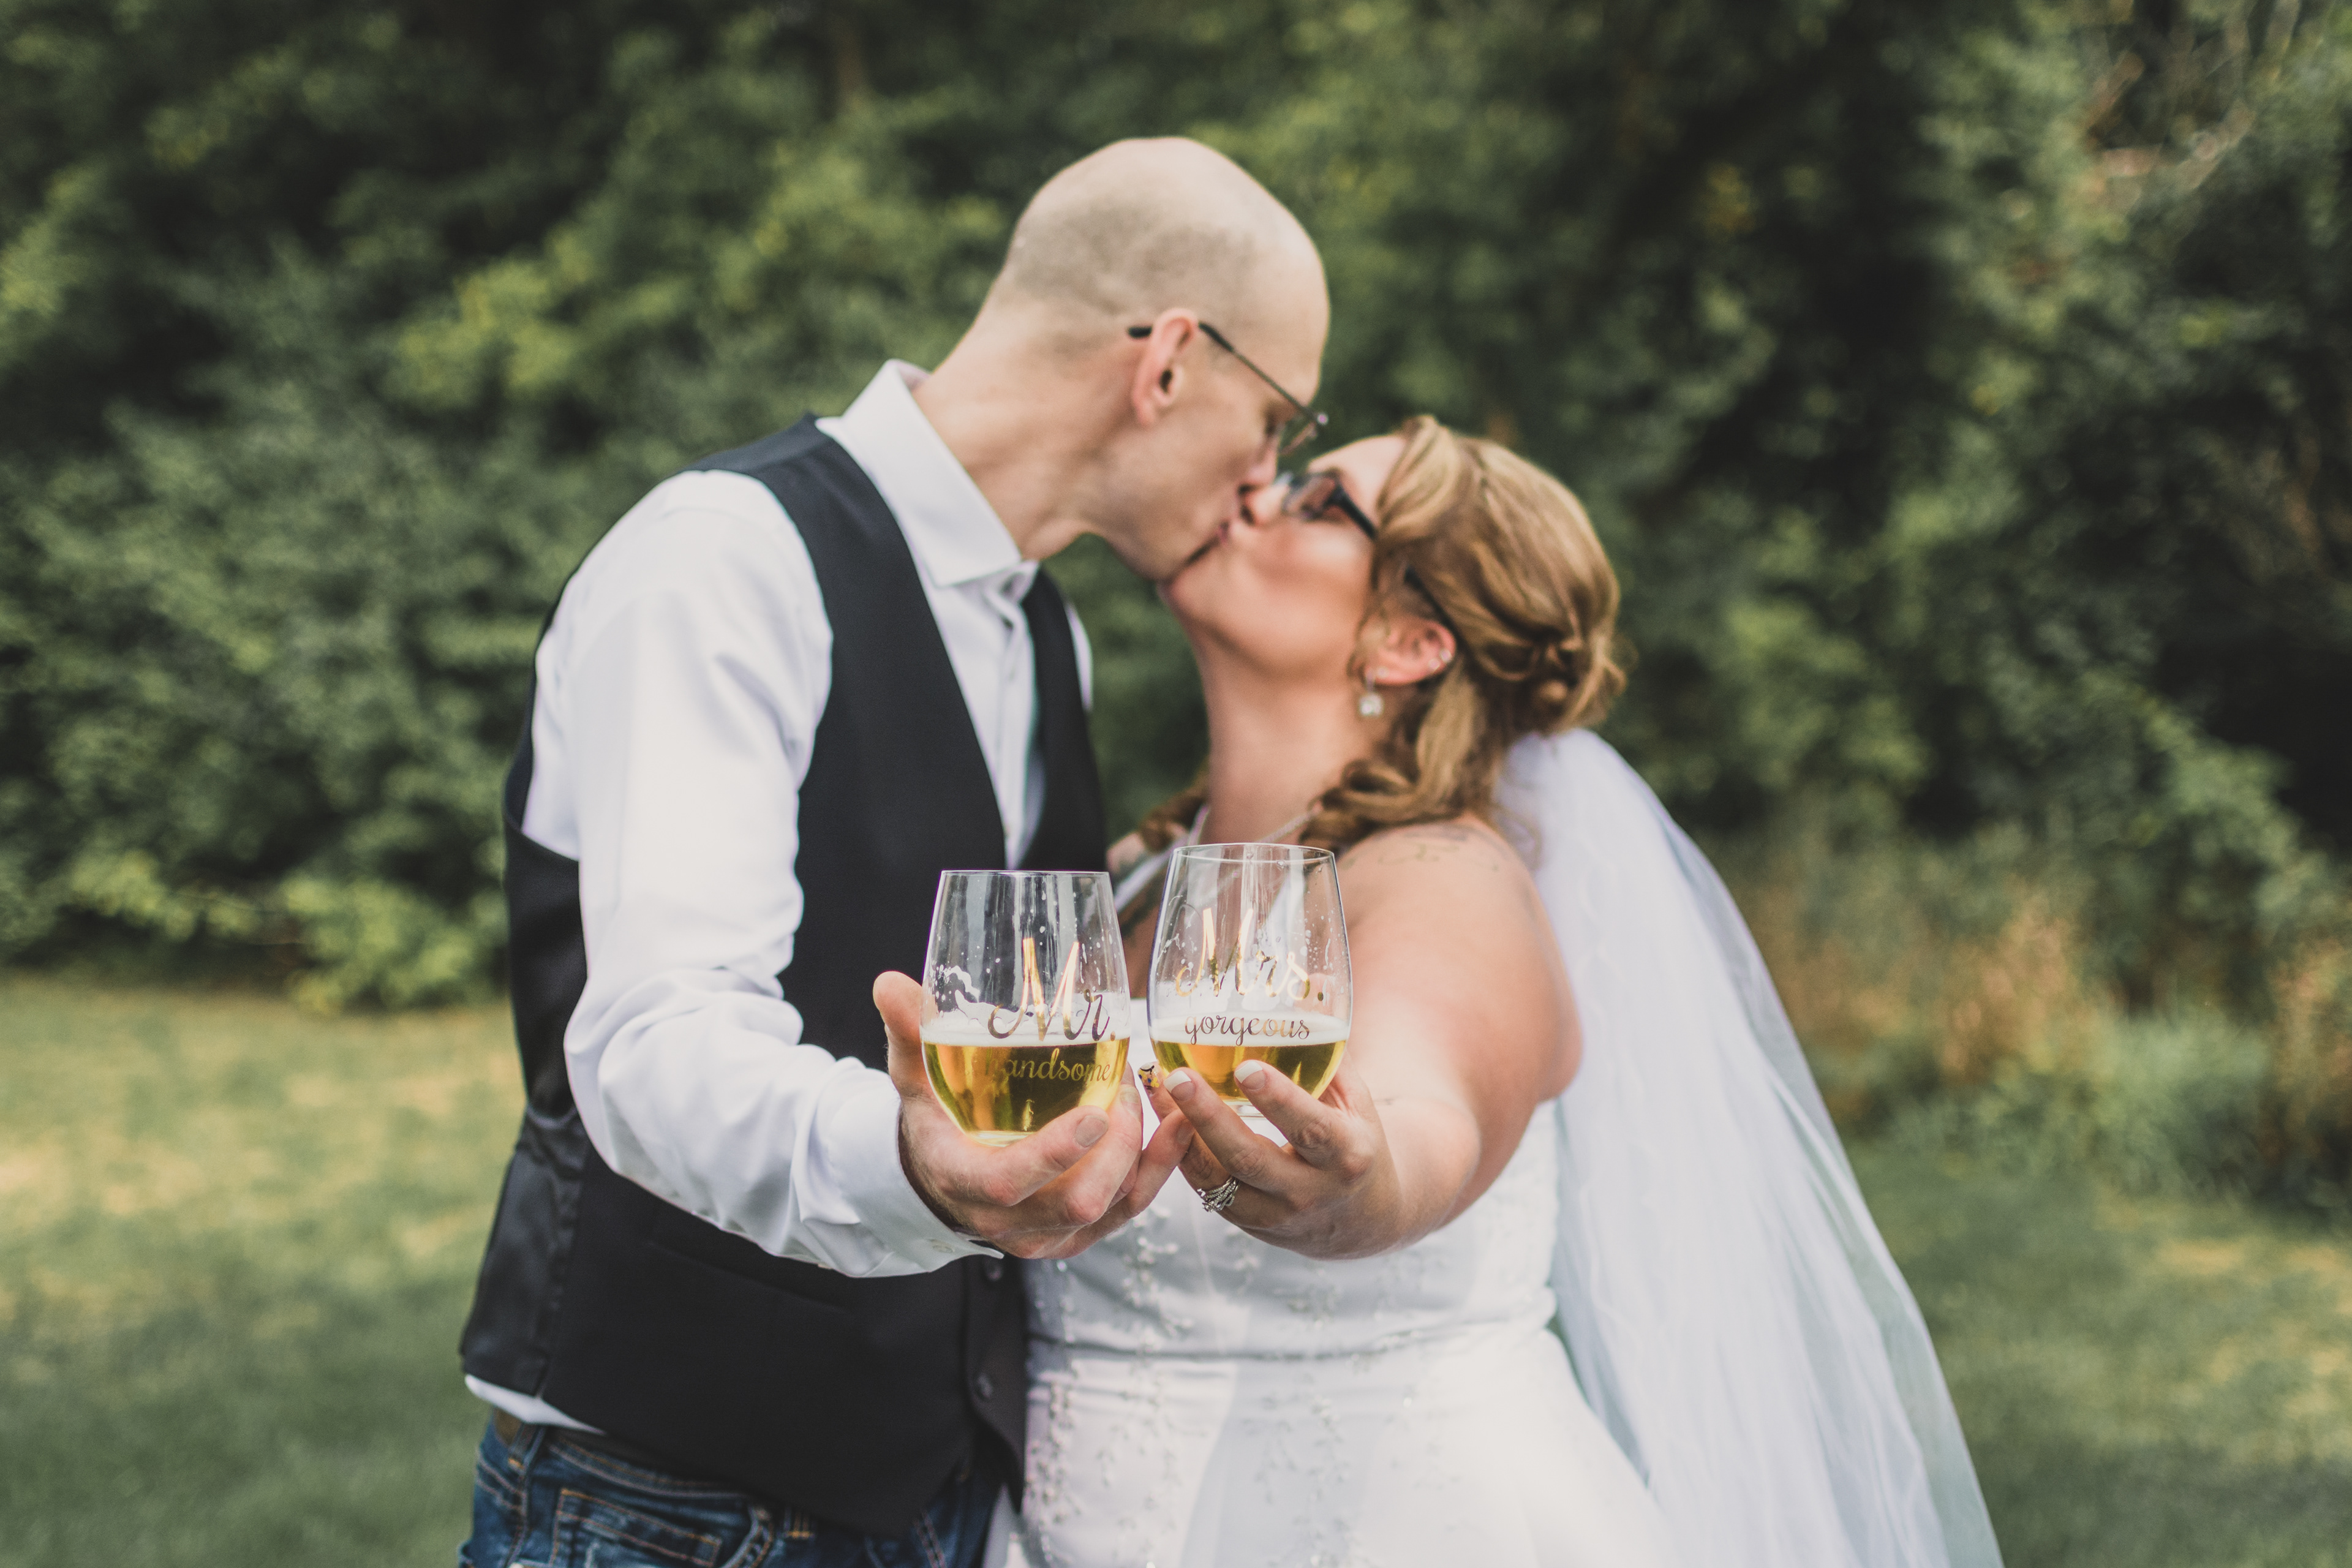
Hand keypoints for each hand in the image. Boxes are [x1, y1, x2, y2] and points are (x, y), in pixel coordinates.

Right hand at [877, 972, 1192, 1259]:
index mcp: (965, 1183)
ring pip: (1113, 1207)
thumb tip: (889, 983)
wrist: (943, 1180)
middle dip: (1117, 1145)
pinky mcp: (1078, 1236)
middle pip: (1077, 1200)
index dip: (1053, 1154)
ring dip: (1144, 1152)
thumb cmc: (935, 1123)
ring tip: (1155, 1095)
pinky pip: (1130, 1210)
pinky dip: (1160, 1168)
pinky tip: (1181, 1126)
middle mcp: (1008, 1223)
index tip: (1095, 1112)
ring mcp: (1046, 1236)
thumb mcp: (916, 1080)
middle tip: (1128, 1085)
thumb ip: (910, 1033)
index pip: (1009, 1183)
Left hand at [1154, 1056, 1400, 1259]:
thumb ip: (1329, 1048)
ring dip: (1179, 1134)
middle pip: (1249, 1158)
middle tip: (1177, 1077)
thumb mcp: (1355, 1099)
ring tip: (1155, 1087)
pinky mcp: (1245, 1222)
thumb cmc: (1353, 1141)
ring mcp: (1273, 1213)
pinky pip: (1205, 1188)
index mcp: (1346, 1155)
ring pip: (1216, 1179)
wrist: (1360, 1218)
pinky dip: (1179, 1152)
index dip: (1279, 1100)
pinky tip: (1160, 1114)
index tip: (1246, 1068)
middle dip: (1209, 1118)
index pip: (1311, 1129)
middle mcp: (1309, 1190)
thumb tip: (1315, 983)